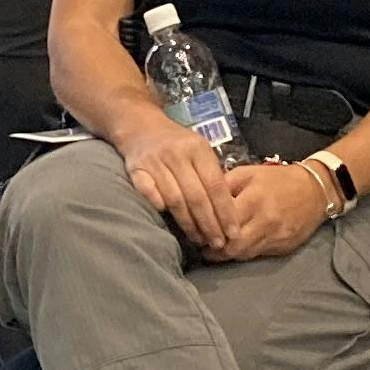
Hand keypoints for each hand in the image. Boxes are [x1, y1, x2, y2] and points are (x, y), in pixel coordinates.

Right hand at [115, 119, 243, 257]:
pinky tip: (167, 219)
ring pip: (175, 199)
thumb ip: (211, 174)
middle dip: (209, 224)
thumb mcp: (199, 150)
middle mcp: (177, 154)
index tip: (233, 233)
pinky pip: (148, 191)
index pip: (216, 185)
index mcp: (198, 149)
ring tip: (198, 239)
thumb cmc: (177, 143)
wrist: (140, 125)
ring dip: (188, 223)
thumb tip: (228, 211)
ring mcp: (155, 161)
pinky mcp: (136, 168)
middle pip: (197, 196)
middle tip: (218, 244)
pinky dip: (157, 205)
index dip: (225, 212)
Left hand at [205, 160, 329, 265]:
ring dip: (226, 254)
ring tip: (215, 250)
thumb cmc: (278, 179)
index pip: (223, 222)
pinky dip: (243, 253)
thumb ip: (224, 184)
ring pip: (243, 254)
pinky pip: (257, 255)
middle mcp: (265, 221)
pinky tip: (235, 248)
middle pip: (232, 245)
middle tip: (202, 245)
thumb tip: (201, 198)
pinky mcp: (282, 248)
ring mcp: (275, 237)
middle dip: (214, 249)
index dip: (207, 228)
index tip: (196, 230)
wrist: (315, 191)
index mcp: (253, 199)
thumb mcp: (249, 173)